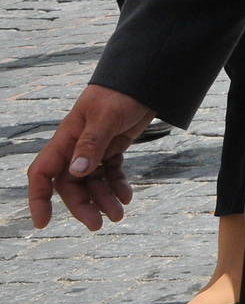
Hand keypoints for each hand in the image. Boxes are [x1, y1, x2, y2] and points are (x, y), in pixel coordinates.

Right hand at [27, 84, 155, 230]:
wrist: (146, 79)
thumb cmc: (121, 93)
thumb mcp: (106, 117)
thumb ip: (91, 144)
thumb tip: (76, 173)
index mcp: (66, 139)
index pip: (42, 173)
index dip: (39, 198)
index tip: (43, 223)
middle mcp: (76, 147)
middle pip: (71, 185)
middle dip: (83, 205)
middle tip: (99, 224)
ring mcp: (95, 148)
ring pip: (93, 182)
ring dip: (104, 199)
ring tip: (119, 214)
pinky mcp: (114, 147)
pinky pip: (111, 172)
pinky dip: (117, 185)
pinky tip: (128, 197)